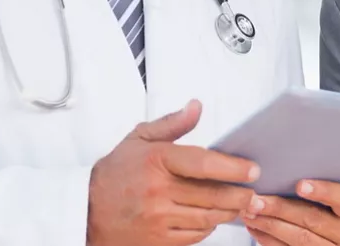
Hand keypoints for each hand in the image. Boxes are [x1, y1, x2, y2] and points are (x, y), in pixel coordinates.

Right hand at [87, 99, 260, 245]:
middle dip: (240, 194)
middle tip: (253, 190)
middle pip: (213, 195)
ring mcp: (159, 218)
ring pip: (208, 217)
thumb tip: (196, 108)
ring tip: (238, 203)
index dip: (233, 167)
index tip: (252, 169)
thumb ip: (171, 124)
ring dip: (228, 211)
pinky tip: (212, 217)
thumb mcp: (138, 140)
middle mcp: (157, 191)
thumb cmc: (114, 175)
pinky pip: (196, 235)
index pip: (203, 163)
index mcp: (155, 161)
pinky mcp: (160, 239)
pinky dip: (209, 227)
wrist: (87, 211)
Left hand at [242, 180, 339, 245]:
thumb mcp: (335, 198)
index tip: (300, 185)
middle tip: (256, 199)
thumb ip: (318, 184)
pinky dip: (268, 239)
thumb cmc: (331, 209)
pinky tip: (255, 226)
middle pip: (314, 219)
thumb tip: (283, 166)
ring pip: (299, 238)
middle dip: (281, 208)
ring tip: (249, 211)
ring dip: (269, 224)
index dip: (324, 191)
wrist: (334, 239)